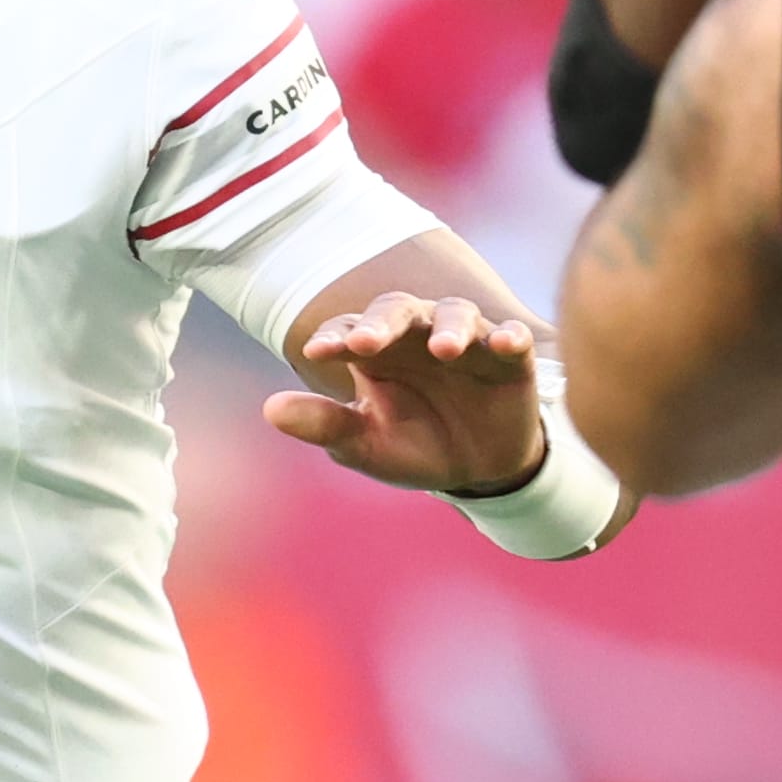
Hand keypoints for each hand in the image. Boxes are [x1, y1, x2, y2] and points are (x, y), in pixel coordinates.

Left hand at [266, 293, 544, 493]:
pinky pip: (511, 338)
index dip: (337, 336)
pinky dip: (510, 337)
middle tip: (367, 341)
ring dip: (449, 327)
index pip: (351, 330)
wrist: (478, 471)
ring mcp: (467, 341)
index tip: (320, 352)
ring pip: (456, 313)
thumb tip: (270, 409)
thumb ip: (325, 425)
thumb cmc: (414, 447)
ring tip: (444, 349)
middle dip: (383, 322)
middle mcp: (419, 335)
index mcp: (378, 350)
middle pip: (399, 310)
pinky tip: (507, 343)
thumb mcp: (366, 445)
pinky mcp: (509, 358)